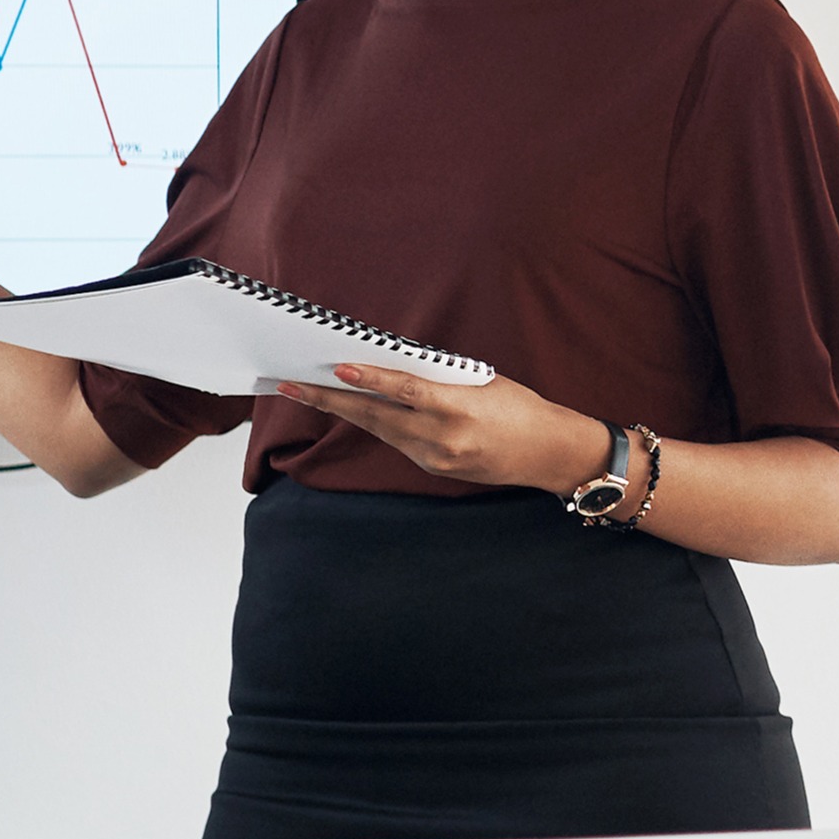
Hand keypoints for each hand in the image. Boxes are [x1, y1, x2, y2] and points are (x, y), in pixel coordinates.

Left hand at [273, 364, 615, 492]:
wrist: (548, 453)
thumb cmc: (520, 407)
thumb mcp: (483, 381)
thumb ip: (438, 378)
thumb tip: (393, 368)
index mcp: (458, 410)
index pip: (404, 391)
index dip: (369, 380)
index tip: (336, 368)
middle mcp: (442, 439)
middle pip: (376, 417)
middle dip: (331, 400)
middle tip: (291, 385)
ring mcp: (435, 459)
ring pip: (381, 431)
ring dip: (347, 411)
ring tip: (312, 393)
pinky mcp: (435, 470)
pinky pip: (398, 442)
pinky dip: (379, 424)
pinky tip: (359, 411)